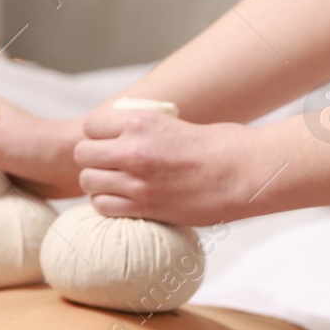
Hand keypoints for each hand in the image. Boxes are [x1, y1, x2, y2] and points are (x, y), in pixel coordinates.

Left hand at [75, 108, 269, 223]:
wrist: (247, 172)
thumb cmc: (218, 145)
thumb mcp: (173, 123)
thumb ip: (141, 130)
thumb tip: (116, 136)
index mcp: (141, 122)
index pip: (91, 125)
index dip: (98, 134)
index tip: (109, 141)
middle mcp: (133, 150)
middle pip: (82, 154)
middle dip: (93, 159)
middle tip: (109, 165)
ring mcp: (136, 181)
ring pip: (88, 182)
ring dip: (99, 183)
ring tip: (117, 183)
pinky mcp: (144, 207)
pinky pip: (102, 207)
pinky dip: (108, 204)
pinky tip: (125, 200)